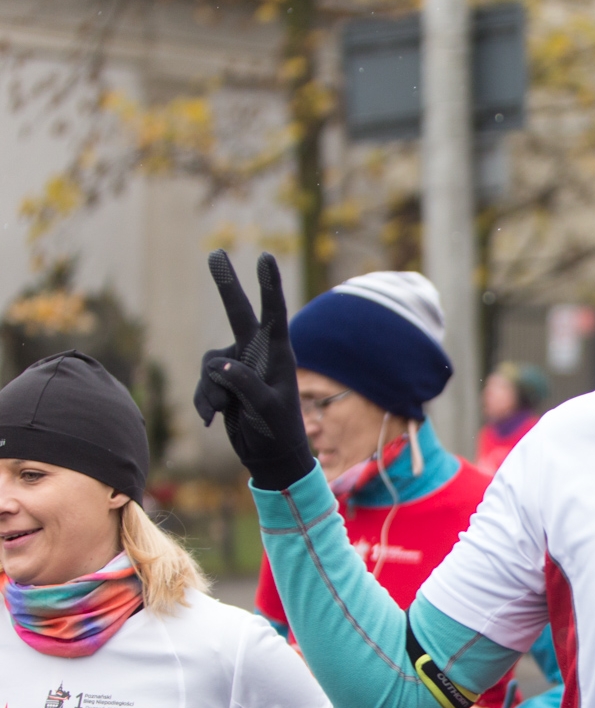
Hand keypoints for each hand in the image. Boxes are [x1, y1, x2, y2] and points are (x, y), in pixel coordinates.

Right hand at [193, 251, 314, 490]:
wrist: (269, 455)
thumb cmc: (278, 430)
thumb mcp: (267, 409)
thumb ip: (246, 384)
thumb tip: (221, 365)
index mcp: (278, 355)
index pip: (275, 314)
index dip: (269, 285)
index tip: (266, 257)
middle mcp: (256, 353)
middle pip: (237, 313)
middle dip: (226, 284)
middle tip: (216, 252)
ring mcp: (237, 365)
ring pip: (209, 363)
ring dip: (210, 389)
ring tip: (226, 410)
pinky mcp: (221, 380)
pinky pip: (202, 382)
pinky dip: (204, 400)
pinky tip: (213, 418)